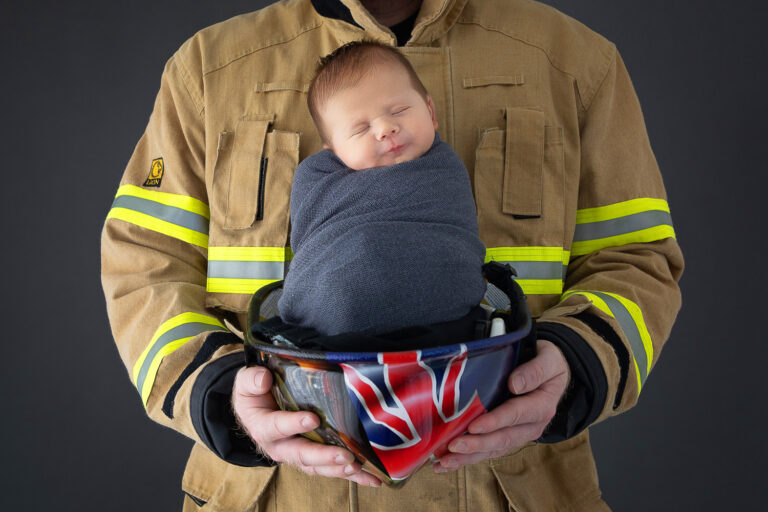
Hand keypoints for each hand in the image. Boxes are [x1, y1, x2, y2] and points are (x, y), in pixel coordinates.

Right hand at [232, 366, 381, 486]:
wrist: (258, 407)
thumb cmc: (254, 393)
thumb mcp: (246, 382)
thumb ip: (252, 380)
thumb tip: (264, 379)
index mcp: (263, 427)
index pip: (276, 427)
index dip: (293, 424)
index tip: (313, 419)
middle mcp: (280, 446)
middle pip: (301, 455)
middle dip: (324, 456)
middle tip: (345, 455)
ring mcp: (298, 454)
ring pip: (318, 467)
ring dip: (339, 469)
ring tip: (358, 467)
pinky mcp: (314, 457)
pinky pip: (332, 468)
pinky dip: (353, 475)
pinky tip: (372, 478)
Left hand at [433, 339, 569, 471]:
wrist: (551, 373)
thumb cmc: (546, 362)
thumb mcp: (549, 360)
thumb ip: (535, 371)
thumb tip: (515, 384)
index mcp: (542, 406)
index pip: (516, 414)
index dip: (495, 421)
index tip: (474, 427)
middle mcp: (532, 426)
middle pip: (503, 438)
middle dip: (477, 445)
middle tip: (453, 447)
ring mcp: (519, 434)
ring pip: (493, 450)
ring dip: (468, 457)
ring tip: (444, 462)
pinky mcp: (507, 437)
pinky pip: (488, 450)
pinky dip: (467, 457)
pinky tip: (447, 463)